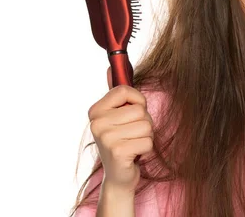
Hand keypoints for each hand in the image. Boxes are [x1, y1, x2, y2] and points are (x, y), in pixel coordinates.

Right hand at [88, 67, 153, 192]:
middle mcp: (97, 123)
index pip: (125, 90)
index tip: (131, 113)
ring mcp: (105, 138)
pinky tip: (134, 154)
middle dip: (144, 123)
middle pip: (140, 110)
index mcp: (96, 111)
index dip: (137, 101)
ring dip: (146, 136)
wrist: (118, 175)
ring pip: (146, 125)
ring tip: (133, 144)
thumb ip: (116, 93)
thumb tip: (111, 68)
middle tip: (132, 134)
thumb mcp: (117, 115)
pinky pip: (147, 141)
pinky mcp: (117, 152)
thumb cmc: (122, 141)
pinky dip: (146, 149)